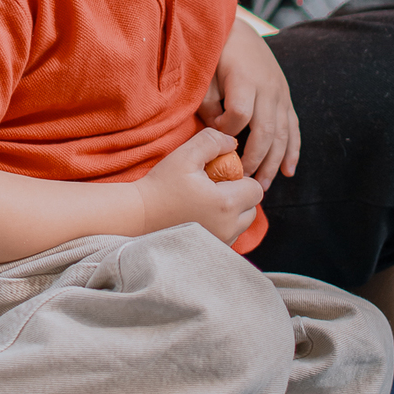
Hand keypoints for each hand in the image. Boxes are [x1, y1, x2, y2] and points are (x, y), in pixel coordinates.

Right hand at [135, 127, 262, 244]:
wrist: (137, 216)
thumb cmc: (160, 186)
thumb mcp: (185, 155)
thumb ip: (212, 141)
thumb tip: (232, 142)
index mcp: (226, 204)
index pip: (255, 189)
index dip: (241, 178)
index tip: (220, 176)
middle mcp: (228, 228)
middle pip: (252, 209)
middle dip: (239, 196)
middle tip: (213, 188)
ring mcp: (220, 242)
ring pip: (241, 224)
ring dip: (231, 212)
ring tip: (205, 202)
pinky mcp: (210, 251)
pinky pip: (228, 236)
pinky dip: (220, 225)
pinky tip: (199, 216)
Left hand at [198, 17, 299, 188]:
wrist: (238, 31)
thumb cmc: (215, 55)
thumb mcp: (205, 75)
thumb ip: (209, 104)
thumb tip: (219, 132)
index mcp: (245, 79)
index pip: (239, 114)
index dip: (226, 129)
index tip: (215, 135)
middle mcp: (268, 88)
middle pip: (266, 131)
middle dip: (254, 160)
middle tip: (242, 181)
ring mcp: (280, 93)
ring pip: (282, 134)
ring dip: (274, 162)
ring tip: (263, 186)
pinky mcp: (286, 97)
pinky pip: (293, 128)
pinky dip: (292, 151)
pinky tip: (288, 171)